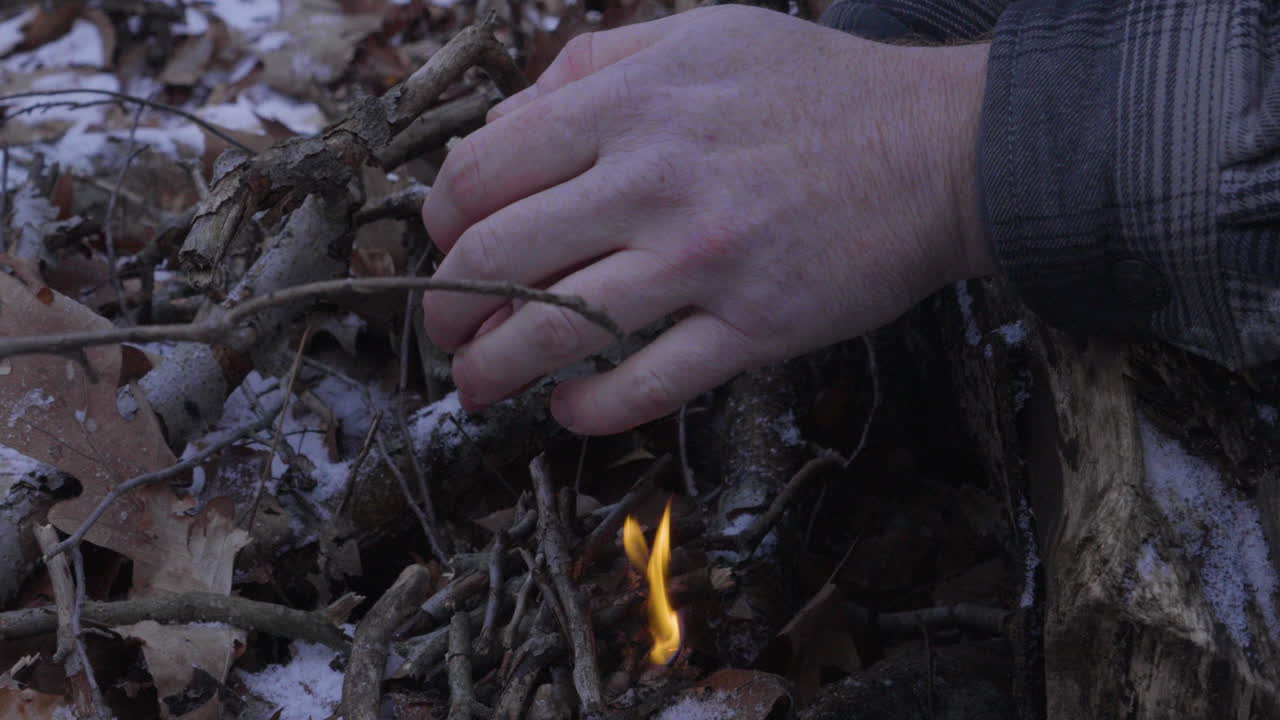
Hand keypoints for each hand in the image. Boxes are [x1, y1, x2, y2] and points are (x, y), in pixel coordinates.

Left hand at [421, 5, 991, 434]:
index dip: (442, 217)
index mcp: (630, 103)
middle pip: (498, 257)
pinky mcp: (754, 326)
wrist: (939, 147)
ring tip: (475, 387)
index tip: (446, 240)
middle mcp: (655, 181)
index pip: (483, 170)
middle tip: (444, 329)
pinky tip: (567, 409)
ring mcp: (705, 260)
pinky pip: (647, 385)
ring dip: (494, 371)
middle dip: (447, 307)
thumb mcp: (697, 37)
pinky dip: (589, 410)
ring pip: (557, 332)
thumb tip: (502, 127)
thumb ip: (588, 69)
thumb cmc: (812, 90)